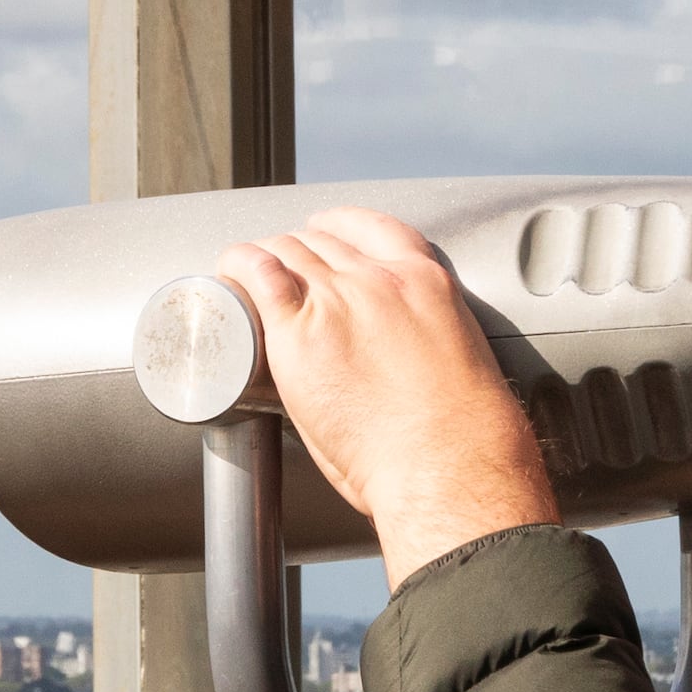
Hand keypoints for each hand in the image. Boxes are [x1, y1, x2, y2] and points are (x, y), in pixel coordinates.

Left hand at [213, 210, 558, 584]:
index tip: (323, 233)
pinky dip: (240, 265)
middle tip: (279, 274)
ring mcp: (337, 302)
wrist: (446, 465)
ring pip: (286, 252)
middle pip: (320, 241)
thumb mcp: (457, 360)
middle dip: (296, 251)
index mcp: (424, 283)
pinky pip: (258, 275)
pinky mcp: (298, 334)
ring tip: (247, 276)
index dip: (338, 226)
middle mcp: (379, 280)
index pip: (372, 228)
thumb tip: (397, 359)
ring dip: (264, 258)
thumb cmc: (461, 439)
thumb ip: (421, 340)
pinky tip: (230, 271)